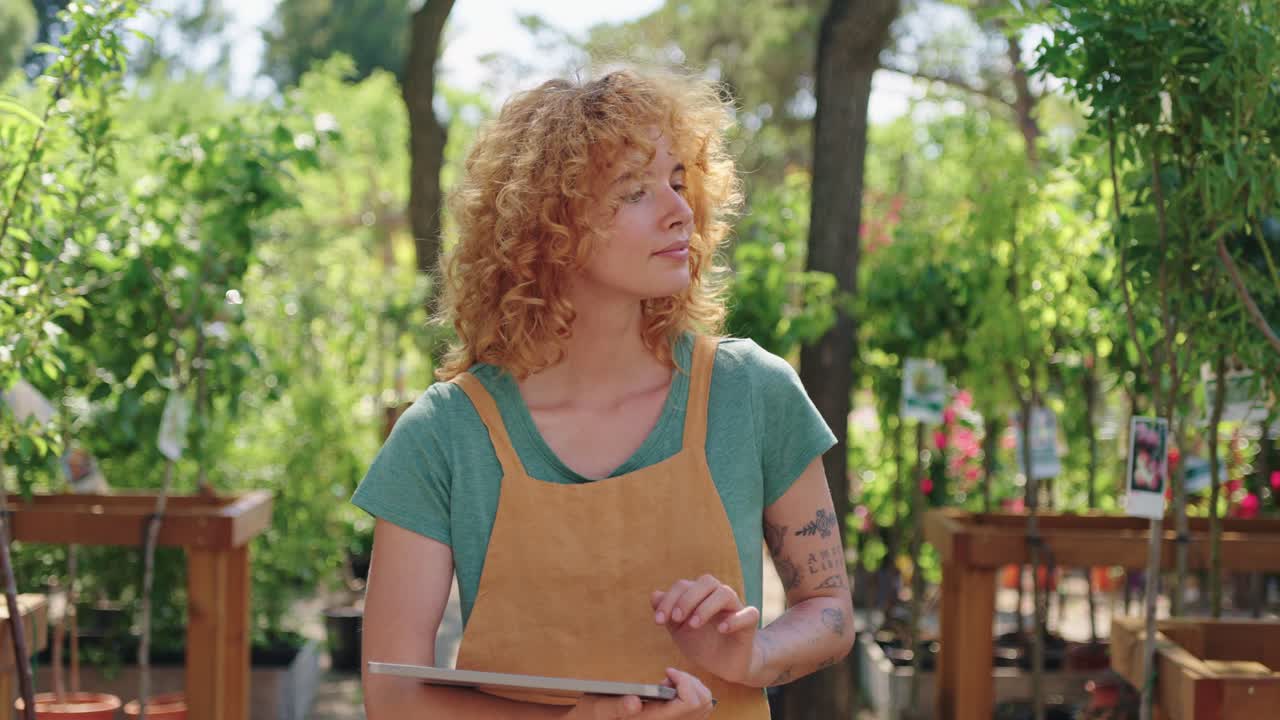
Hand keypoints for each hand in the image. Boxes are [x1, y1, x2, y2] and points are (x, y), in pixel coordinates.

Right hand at [566, 668, 713, 718]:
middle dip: (690, 682)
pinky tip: (672, 692)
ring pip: (705, 705)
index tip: (667, 671)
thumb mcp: (600, 709)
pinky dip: (692, 694)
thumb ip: (616, 706)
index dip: (685, 682)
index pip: (689, 703)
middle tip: (668, 676)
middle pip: (702, 702)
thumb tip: (634, 703)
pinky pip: (700, 709)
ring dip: (692, 687)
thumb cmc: (597, 715)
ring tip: (670, 684)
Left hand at [652, 575, 760, 685]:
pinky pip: (748, 613)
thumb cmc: (702, 644)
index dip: (669, 600)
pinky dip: (734, 619)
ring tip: (694, 625)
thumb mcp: (680, 631)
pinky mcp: (749, 623)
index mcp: (700, 595)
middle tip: (676, 619)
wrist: (725, 665)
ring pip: (725, 593)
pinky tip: (721, 629)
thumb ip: (669, 614)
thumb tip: (655, 595)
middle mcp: (718, 596)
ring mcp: (735, 608)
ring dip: (706, 607)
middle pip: (706, 581)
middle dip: (687, 599)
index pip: (684, 585)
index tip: (658, 621)